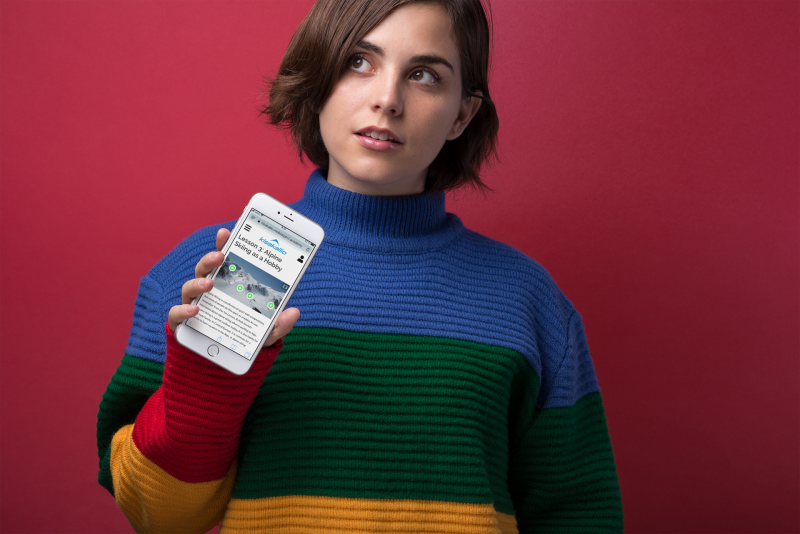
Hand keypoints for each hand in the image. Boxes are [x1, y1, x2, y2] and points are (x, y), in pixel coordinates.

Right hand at [167, 228, 299, 346]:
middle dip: (211, 259)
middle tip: (220, 256)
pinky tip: (195, 309)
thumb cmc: (245, 339)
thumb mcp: (267, 332)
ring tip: (209, 284)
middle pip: (206, 269)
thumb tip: (294, 312)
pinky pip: (177, 313)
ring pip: (190, 286)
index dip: (224, 244)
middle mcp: (209, 291)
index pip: (225, 260)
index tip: (228, 231)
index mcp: (228, 285)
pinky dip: (183, 310)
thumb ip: (279, 324)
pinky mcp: (182, 322)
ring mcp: (194, 304)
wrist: (225, 362)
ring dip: (198, 282)